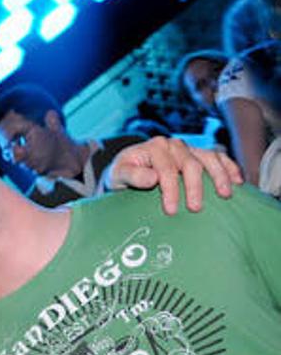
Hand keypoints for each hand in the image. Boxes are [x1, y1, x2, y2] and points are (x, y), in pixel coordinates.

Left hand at [106, 136, 242, 214]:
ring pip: (208, 158)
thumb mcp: (118, 175)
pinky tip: (237, 181)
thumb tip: (152, 178)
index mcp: (154, 147)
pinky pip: (217, 158)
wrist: (126, 169)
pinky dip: (228, 167)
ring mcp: (187, 148)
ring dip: (219, 176)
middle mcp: (173, 145)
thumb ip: (132, 175)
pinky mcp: (197, 155)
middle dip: (194, 187)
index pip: (166, 169)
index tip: (171, 210)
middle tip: (196, 208)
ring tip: (225, 194)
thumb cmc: (121, 174)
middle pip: (190, 164)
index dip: (170, 190)